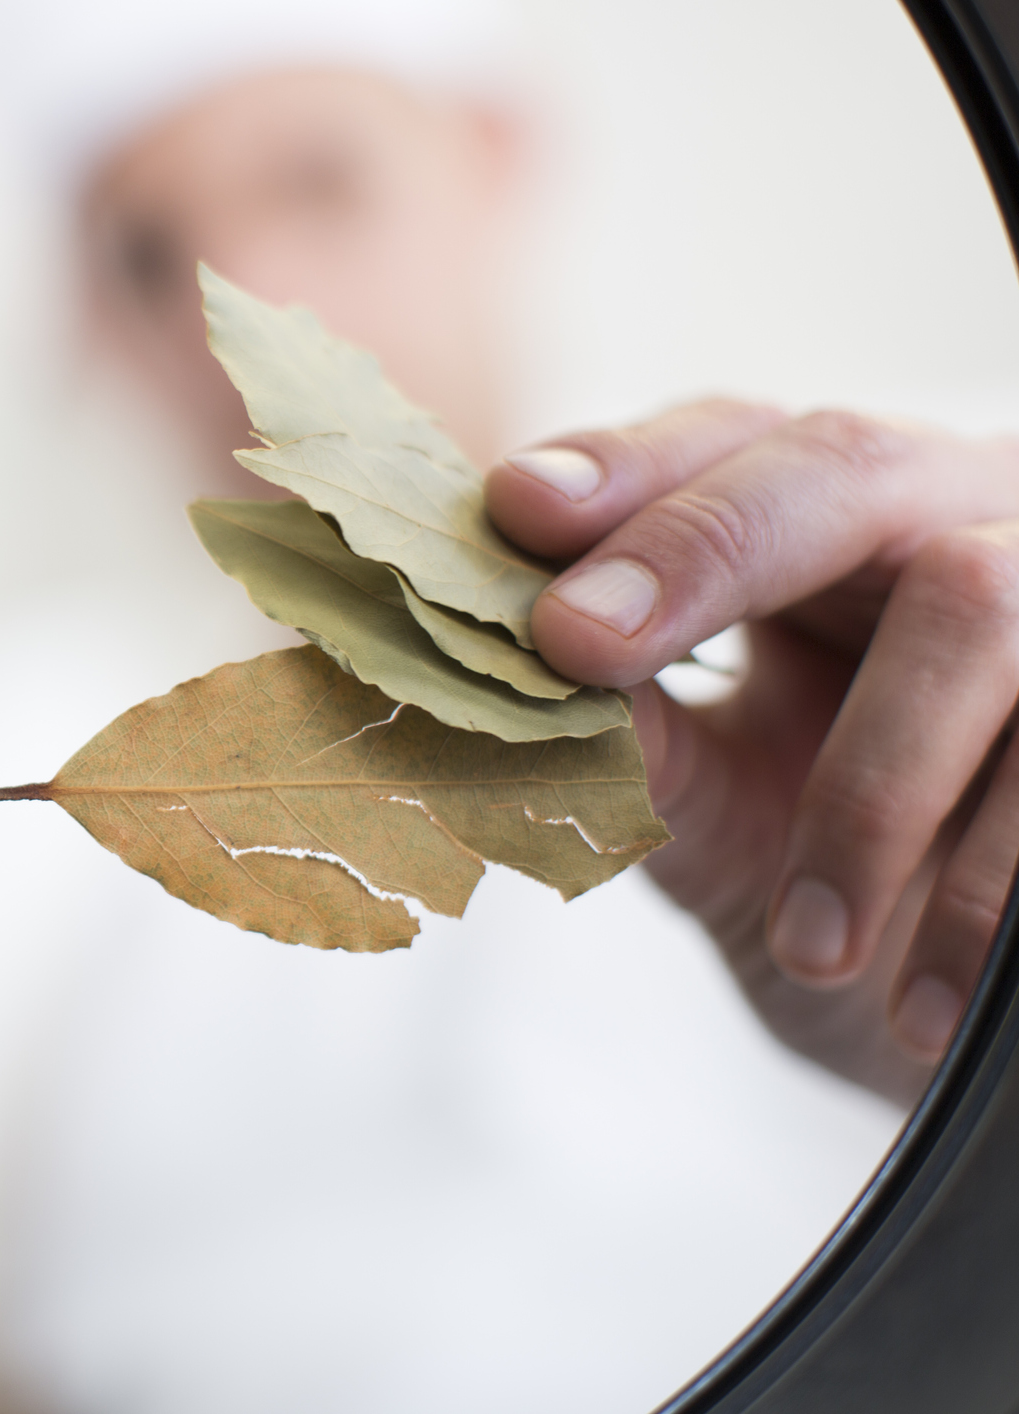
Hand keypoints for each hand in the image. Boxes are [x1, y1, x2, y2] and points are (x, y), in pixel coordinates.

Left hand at [485, 400, 1018, 1104]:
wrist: (968, 1008)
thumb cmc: (832, 876)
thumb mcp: (721, 806)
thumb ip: (641, 745)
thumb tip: (530, 681)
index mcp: (833, 525)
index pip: (725, 440)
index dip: (624, 466)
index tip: (517, 506)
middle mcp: (956, 517)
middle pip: (846, 463)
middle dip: (701, 549)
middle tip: (579, 643)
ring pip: (977, 608)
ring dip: (871, 787)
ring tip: (809, 945)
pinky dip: (984, 891)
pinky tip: (921, 1005)